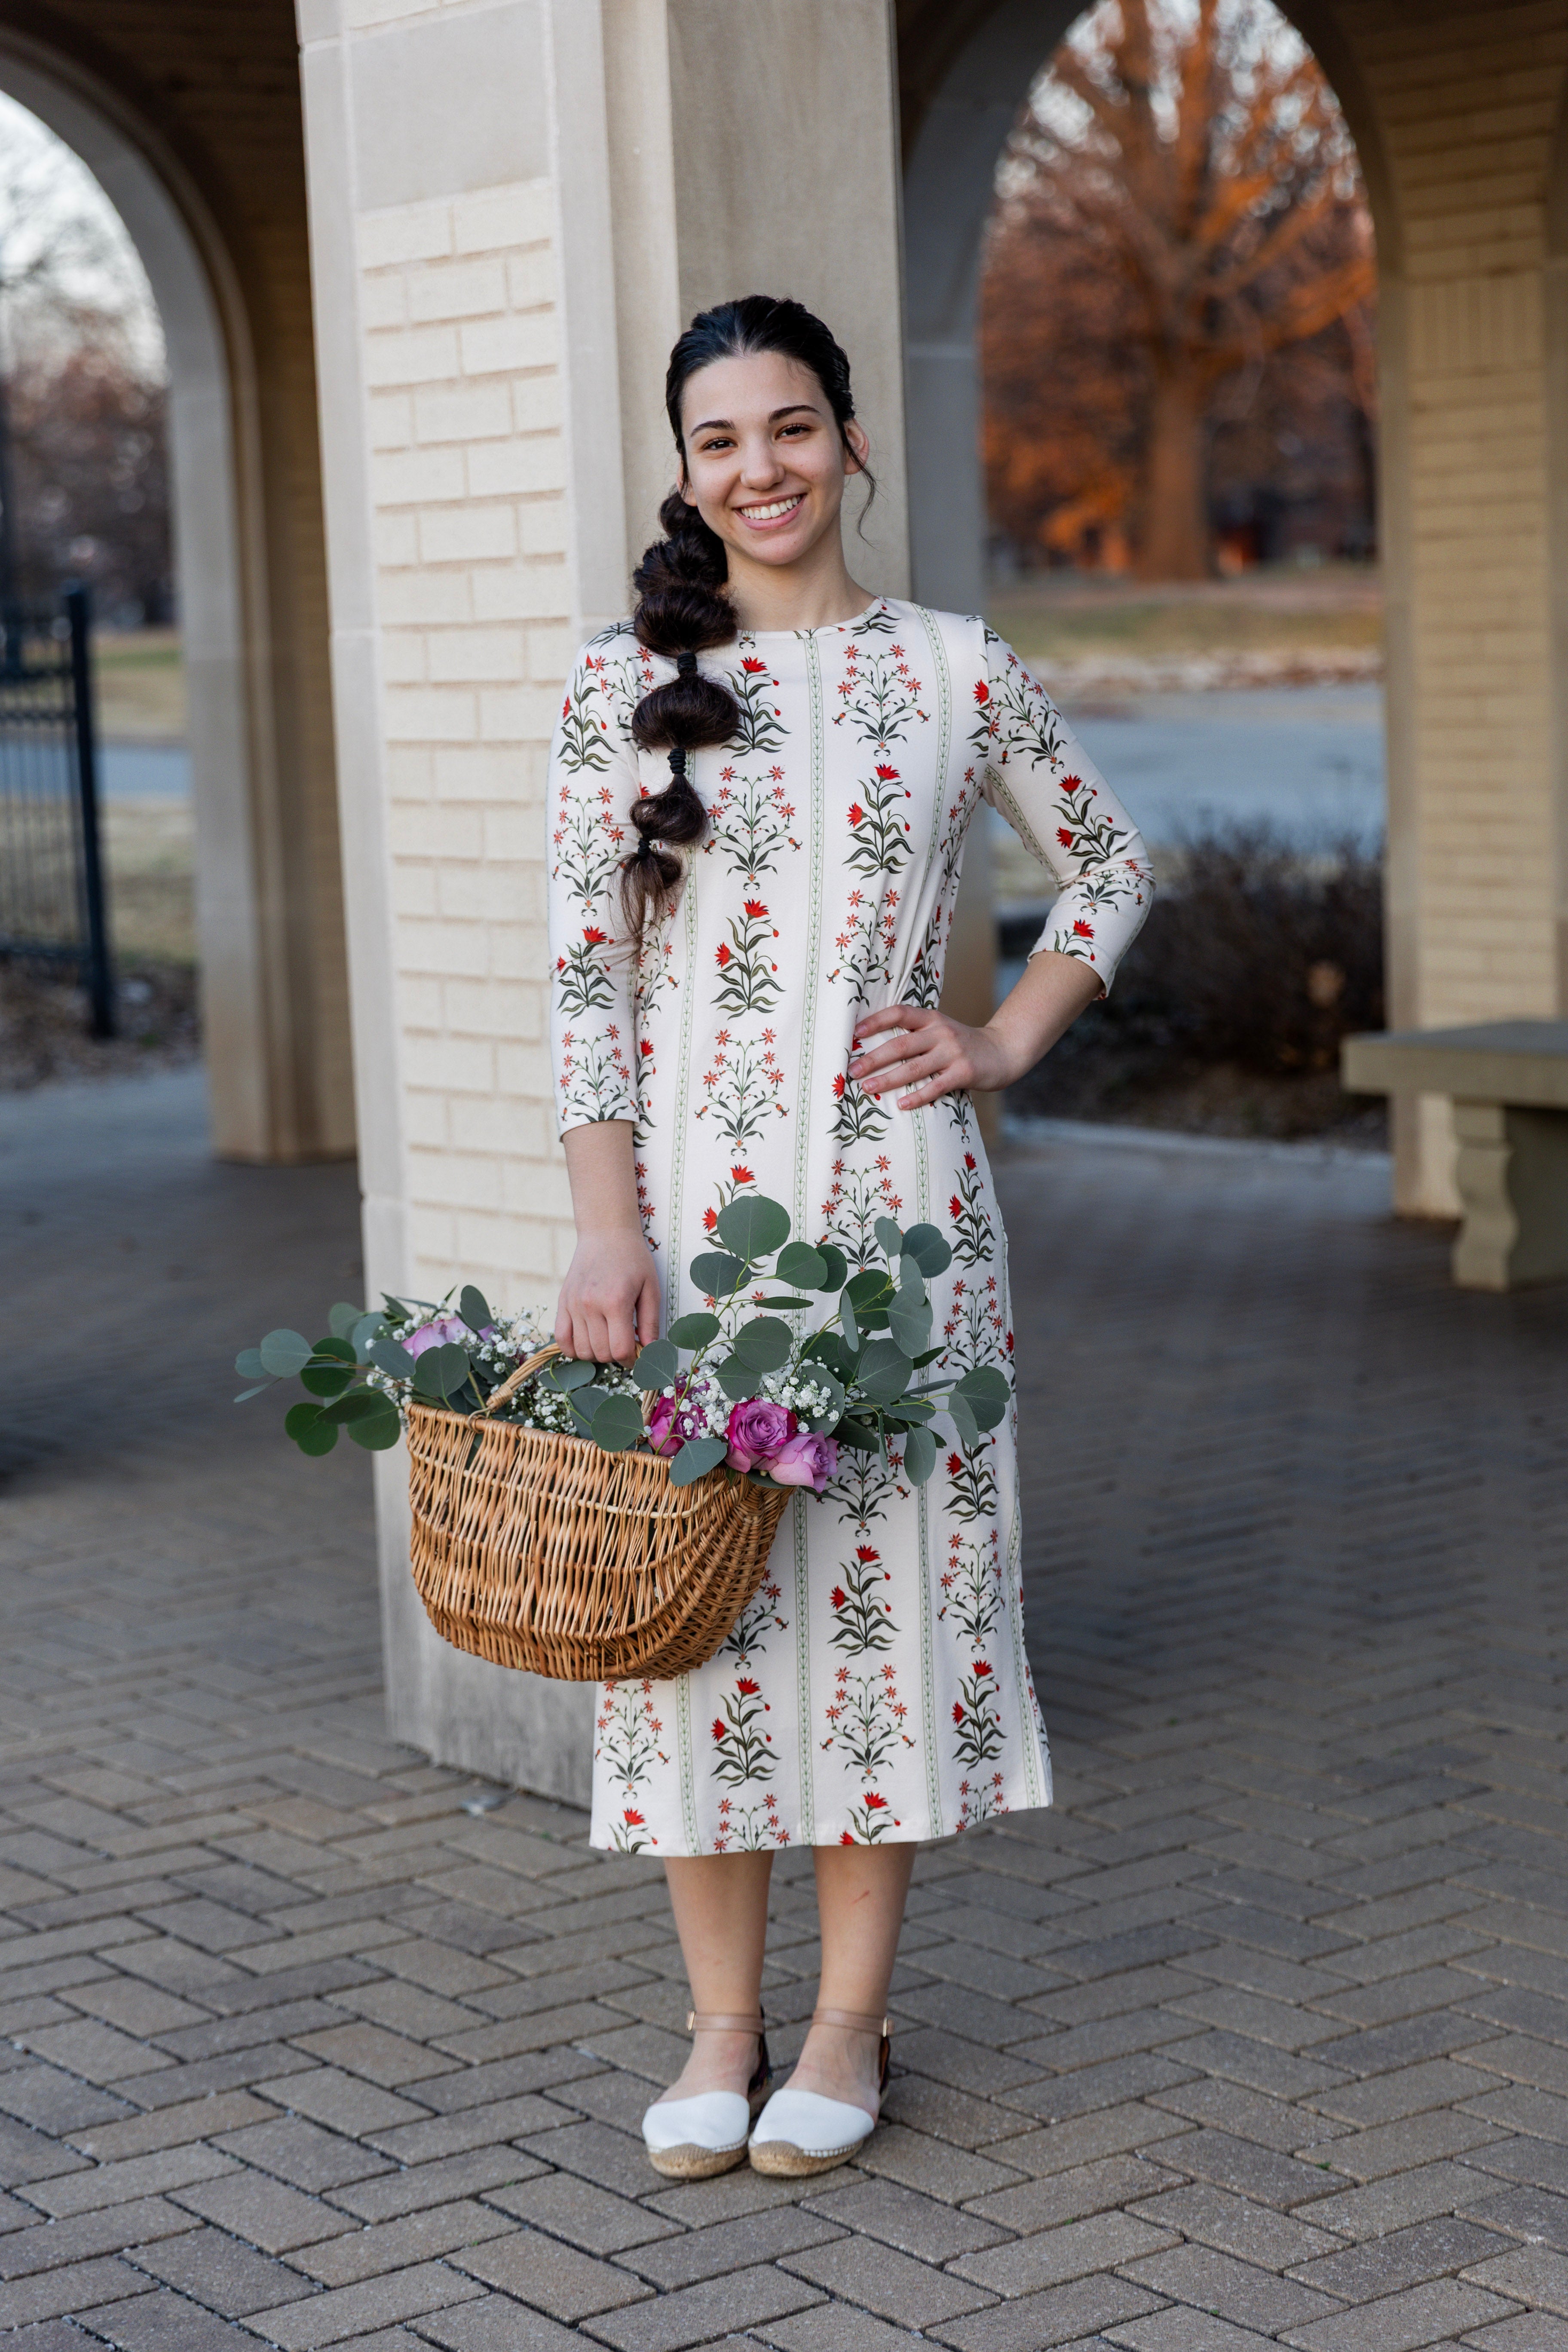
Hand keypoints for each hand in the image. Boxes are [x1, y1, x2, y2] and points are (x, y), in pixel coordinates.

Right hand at [554, 1230, 660, 1364]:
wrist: (606, 1233)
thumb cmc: (633, 1259)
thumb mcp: (651, 1287)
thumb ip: (650, 1321)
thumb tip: (650, 1351)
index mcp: (616, 1302)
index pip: (620, 1349)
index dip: (631, 1359)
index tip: (637, 1354)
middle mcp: (591, 1305)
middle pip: (601, 1353)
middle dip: (616, 1356)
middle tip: (625, 1345)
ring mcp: (573, 1304)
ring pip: (581, 1350)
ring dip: (596, 1354)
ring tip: (608, 1341)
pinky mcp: (562, 1302)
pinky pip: (561, 1338)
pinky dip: (573, 1349)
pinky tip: (587, 1342)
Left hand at [848, 1004, 1011, 1109]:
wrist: (1003, 1051)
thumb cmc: (963, 1044)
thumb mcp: (941, 1030)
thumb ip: (917, 1034)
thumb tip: (875, 1047)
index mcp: (932, 1018)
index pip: (900, 1013)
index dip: (876, 1021)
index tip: (855, 1032)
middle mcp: (941, 1032)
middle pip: (901, 1044)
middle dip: (874, 1057)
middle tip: (852, 1069)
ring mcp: (953, 1053)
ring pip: (914, 1067)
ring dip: (888, 1079)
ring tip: (867, 1088)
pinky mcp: (964, 1073)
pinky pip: (936, 1086)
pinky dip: (917, 1096)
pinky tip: (901, 1105)